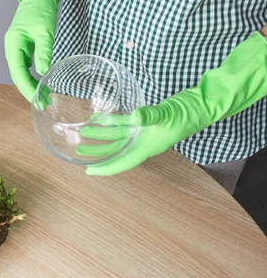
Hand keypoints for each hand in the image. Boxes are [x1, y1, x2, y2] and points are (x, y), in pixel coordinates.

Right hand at [5, 0, 71, 101]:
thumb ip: (44, 51)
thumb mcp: (45, 31)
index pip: (17, 72)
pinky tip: (42, 84)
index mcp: (13, 44)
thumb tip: (45, 71)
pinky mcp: (24, 49)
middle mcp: (12, 48)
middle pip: (17, 75)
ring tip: (44, 98)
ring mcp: (17, 49)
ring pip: (21, 73)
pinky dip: (33, 77)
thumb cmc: (40, 10)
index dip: (26, 87)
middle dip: (29, 90)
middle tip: (42, 103)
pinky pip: (26, 67)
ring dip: (31, 86)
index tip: (36, 99)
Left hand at [77, 32, 266, 174]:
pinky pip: (124, 123)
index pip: (122, 162)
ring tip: (84, 132)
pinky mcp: (145, 120)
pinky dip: (112, 121)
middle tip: (79, 151)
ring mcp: (143, 131)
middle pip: (115, 150)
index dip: (105, 168)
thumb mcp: (166, 115)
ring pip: (117, 136)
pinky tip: (100, 118)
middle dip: (98, 151)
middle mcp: (142, 142)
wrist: (199, 105)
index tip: (88, 171)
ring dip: (101, 134)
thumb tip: (134, 117)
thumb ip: (149, 116)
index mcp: (146, 147)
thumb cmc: (185, 115)